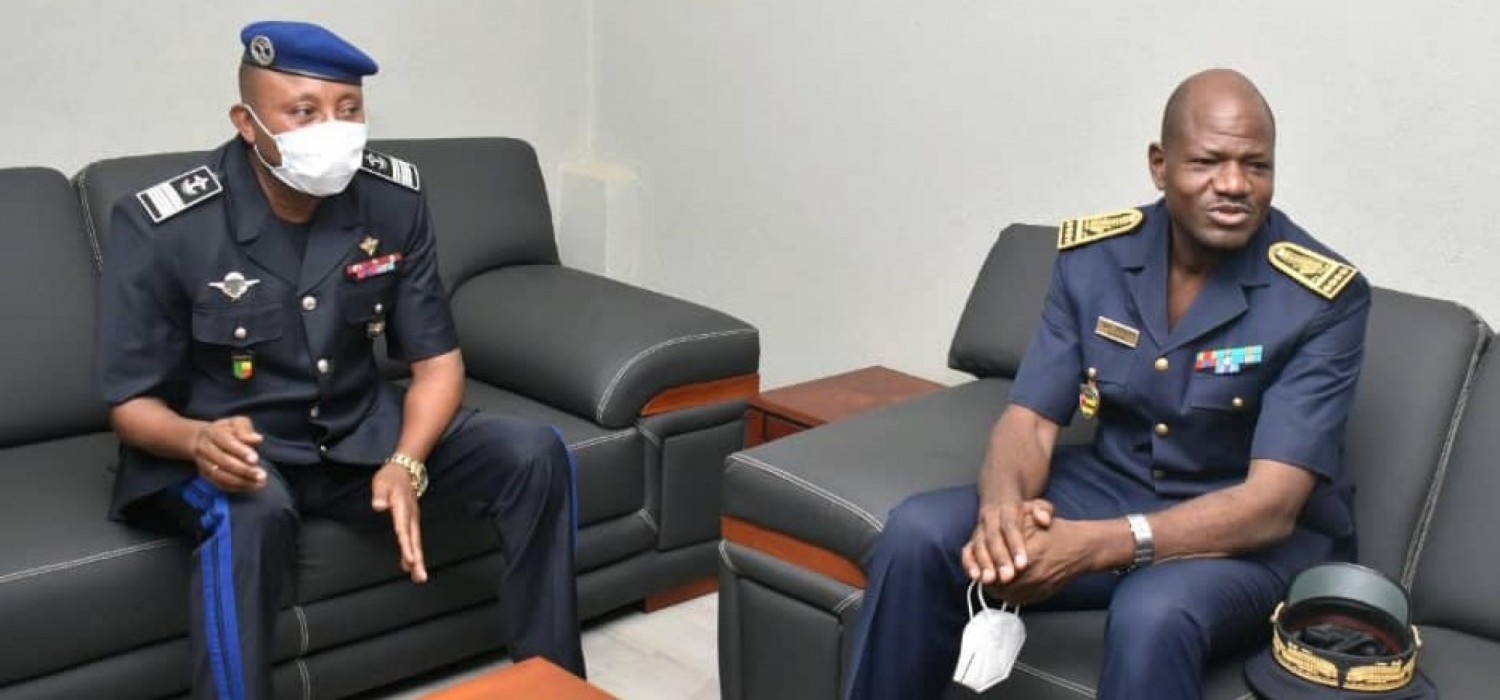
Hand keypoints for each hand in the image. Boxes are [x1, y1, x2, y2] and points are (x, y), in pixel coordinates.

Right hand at [193, 416, 264, 491]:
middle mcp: (205, 449)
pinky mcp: (206, 475)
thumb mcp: (236, 422)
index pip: (226, 443)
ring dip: (241, 481)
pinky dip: (236, 487)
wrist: (200, 439)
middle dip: (244, 470)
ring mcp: (203, 464)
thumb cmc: (225, 430)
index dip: (241, 451)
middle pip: (223, 462)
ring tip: (260, 483)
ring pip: (220, 476)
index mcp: (213, 433)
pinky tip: (251, 486)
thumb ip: (245, 429)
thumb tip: (257, 438)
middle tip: (262, 475)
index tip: (255, 459)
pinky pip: (220, 484)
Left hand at [372, 463, 426, 582]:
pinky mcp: (412, 522)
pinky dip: (413, 553)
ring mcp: (413, 519)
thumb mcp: (381, 483)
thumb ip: (380, 495)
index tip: (410, 560)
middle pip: (415, 540)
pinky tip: (410, 566)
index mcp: (403, 508)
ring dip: (417, 560)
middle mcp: (411, 516)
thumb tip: (379, 506)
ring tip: (418, 577)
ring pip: (416, 542)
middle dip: (418, 559)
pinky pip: (413, 539)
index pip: (404, 529)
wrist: (405, 470)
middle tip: (420, 577)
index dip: (407, 545)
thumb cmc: (391, 477)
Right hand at [962, 498, 1053, 584]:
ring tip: (989, 580)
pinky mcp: (972, 539)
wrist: (999, 498)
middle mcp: (990, 518)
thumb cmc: (1023, 509)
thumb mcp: (1036, 503)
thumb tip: (1044, 520)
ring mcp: (979, 529)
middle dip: (999, 559)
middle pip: (992, 538)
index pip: (1011, 526)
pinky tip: (976, 577)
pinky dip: (969, 564)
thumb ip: (1043, 509)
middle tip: (1007, 577)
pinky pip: (967, 551)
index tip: (1022, 565)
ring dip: (983, 563)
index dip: (1015, 545)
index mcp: (1007, 508)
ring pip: (978, 545)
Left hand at [989, 517, 1094, 604]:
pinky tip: (1001, 586)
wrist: (1081, 548)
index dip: (985, 567)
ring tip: (988, 578)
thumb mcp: (1032, 519)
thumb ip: (1010, 528)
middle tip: (980, 573)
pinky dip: (1007, 594)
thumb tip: (989, 541)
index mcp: (1029, 554)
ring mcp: (1039, 588)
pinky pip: (1018, 600)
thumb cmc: (1055, 531)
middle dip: (988, 579)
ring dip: (994, 588)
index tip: (979, 564)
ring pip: (1006, 595)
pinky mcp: (1042, 596)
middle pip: (999, 584)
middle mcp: (1034, 574)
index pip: (998, 567)